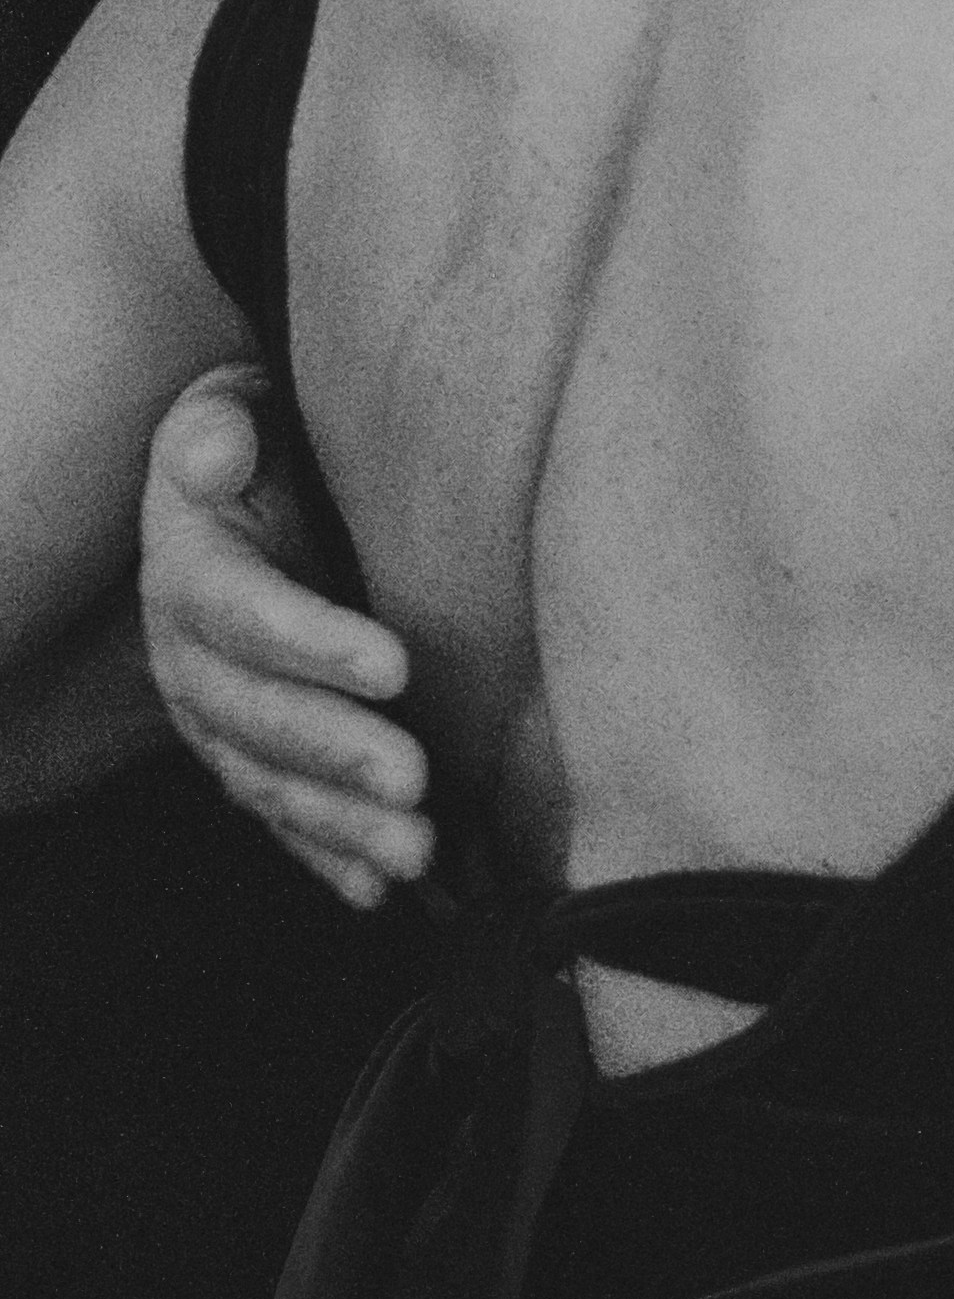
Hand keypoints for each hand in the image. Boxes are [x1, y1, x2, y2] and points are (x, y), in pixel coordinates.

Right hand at [139, 368, 435, 910]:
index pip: (244, 612)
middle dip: (334, 752)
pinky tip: (384, 891)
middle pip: (256, 716)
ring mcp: (221, 719)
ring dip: (340, 823)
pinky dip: (330, 857)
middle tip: (413, 780)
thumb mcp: (234, 408)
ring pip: (270, 781)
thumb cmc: (264, 442)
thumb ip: (221, 426)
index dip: (311, 642)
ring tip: (417, 849)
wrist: (256, 490)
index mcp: (191, 572)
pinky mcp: (254, 756)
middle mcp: (192, 659)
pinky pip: (285, 818)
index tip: (395, 665)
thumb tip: (214, 452)